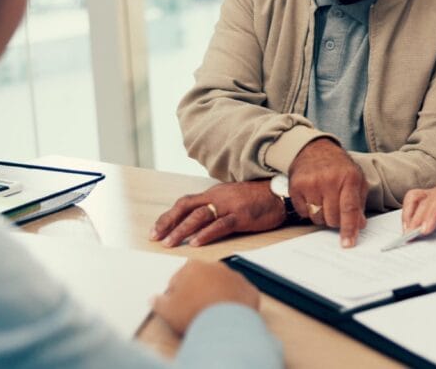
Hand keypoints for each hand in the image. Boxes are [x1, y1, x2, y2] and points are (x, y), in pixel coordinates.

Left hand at [150, 180, 284, 246]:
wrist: (280, 192)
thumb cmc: (257, 199)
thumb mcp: (231, 199)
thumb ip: (215, 208)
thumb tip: (198, 224)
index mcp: (213, 194)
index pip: (185, 203)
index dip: (168, 216)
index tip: (156, 231)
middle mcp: (217, 198)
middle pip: (187, 208)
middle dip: (169, 224)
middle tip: (156, 239)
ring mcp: (229, 206)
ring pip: (200, 216)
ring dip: (183, 230)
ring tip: (171, 243)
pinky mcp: (241, 216)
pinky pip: (221, 224)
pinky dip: (207, 233)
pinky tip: (197, 242)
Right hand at [152, 260, 260, 334]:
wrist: (224, 324)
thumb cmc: (193, 313)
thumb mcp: (167, 310)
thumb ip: (159, 302)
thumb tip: (155, 299)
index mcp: (193, 267)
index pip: (179, 278)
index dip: (177, 293)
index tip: (178, 305)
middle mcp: (216, 266)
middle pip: (202, 278)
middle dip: (198, 291)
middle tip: (194, 310)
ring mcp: (235, 276)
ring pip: (222, 285)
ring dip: (217, 295)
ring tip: (211, 314)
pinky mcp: (249, 289)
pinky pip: (239, 295)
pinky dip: (234, 303)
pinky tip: (228, 314)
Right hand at [289, 137, 366, 246]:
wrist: (313, 149)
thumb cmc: (338, 166)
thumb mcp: (356, 179)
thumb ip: (359, 203)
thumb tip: (359, 225)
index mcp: (349, 178)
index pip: (349, 209)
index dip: (349, 228)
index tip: (348, 243)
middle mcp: (329, 180)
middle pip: (332, 218)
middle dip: (336, 220)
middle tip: (335, 209)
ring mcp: (311, 183)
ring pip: (317, 218)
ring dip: (322, 215)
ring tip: (324, 200)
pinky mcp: (295, 187)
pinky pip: (303, 213)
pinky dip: (309, 210)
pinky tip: (312, 196)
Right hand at [401, 178, 435, 235]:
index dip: (431, 215)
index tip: (425, 230)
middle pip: (425, 200)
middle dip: (416, 219)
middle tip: (410, 238)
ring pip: (416, 197)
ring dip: (409, 214)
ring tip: (407, 233)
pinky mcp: (435, 196)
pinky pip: (417, 201)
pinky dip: (411, 213)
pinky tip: (410, 226)